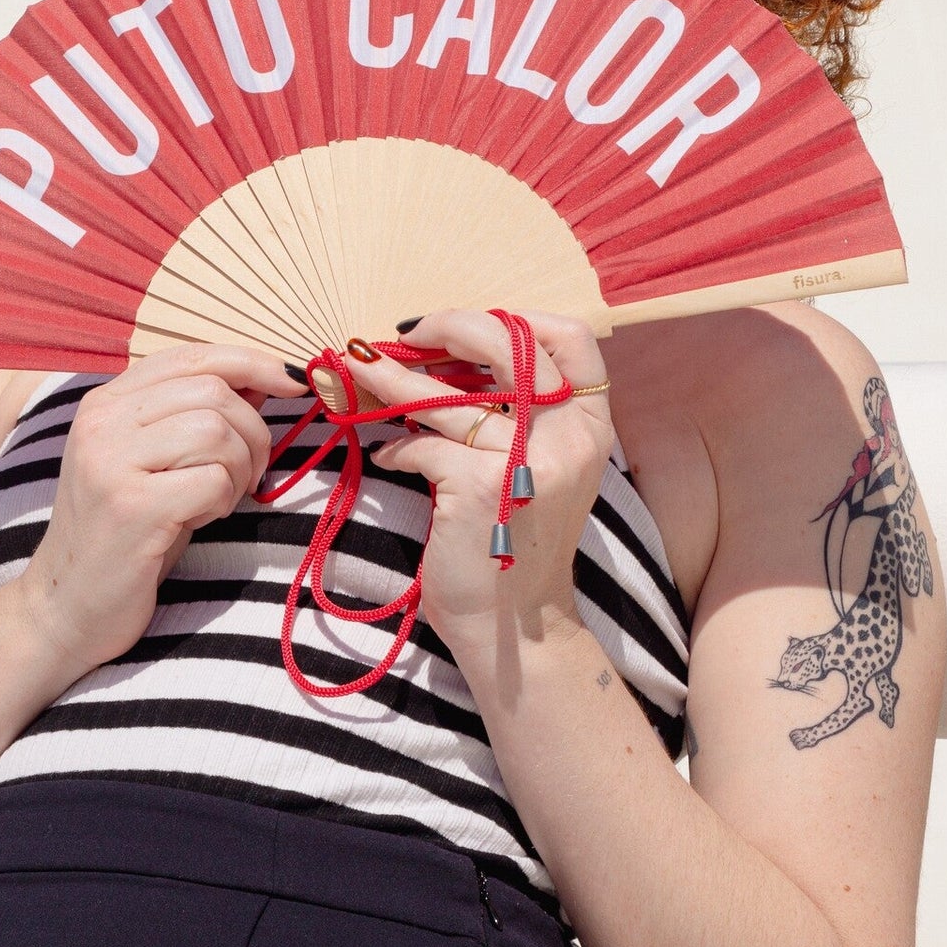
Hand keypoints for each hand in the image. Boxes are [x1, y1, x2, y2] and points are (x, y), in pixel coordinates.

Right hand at [17, 343, 303, 680]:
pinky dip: (223, 500)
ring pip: (217, 431)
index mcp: (107, 401)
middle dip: (253, 431)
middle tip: (249, 472)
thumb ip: (200, 413)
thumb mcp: (158, 460)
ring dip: (239, 468)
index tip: (291, 384)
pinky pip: (213, 479)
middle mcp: (102, 421)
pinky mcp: (130, 506)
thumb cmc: (125, 530)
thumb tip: (267, 377)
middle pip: (213, 391)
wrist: (66, 604)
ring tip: (218, 498)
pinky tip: (199, 518)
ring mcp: (110, 461)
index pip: (193, 355)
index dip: (253, 362)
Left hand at [342, 309, 612, 669]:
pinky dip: (396, 449)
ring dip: (391, 378)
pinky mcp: (479, 489)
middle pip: (509, 344)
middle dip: (449, 326)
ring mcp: (525, 463)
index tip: (471, 325)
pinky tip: (386, 455)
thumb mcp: (544, 471)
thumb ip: (524, 416)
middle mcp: (567, 439)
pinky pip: (421, 446)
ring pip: (445, 395)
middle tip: (408, 334)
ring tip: (356, 368)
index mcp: (589, 428)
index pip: (572, 341)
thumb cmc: (519, 542)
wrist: (516, 629)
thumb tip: (453, 355)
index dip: (521, 318)